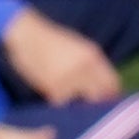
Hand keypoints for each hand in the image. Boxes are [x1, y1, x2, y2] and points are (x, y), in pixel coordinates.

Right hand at [0, 10, 122, 106]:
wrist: (26, 34)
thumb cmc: (50, 39)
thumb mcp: (77, 46)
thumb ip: (91, 63)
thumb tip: (104, 86)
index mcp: (93, 56)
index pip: (113, 83)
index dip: (110, 95)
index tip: (104, 102)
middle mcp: (85, 67)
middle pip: (99, 97)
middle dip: (93, 104)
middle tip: (84, 105)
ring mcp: (71, 78)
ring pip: (81, 104)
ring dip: (74, 104)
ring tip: (64, 95)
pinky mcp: (54, 87)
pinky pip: (62, 104)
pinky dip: (58, 103)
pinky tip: (51, 92)